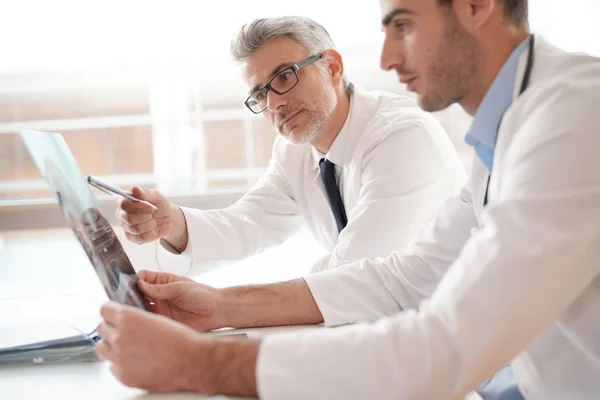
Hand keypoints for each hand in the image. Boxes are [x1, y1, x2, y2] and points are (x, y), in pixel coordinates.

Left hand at [95, 302, 214, 393]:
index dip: (110, 311)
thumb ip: (135, 318)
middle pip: (101, 328)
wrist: (191, 361)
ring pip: (102, 348)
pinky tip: (135, 360)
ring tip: (126, 346)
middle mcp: (120, 337)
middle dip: (111, 328)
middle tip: (123, 331)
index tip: (112, 313)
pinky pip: (112, 366)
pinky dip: (120, 363)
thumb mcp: (157, 318)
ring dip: (111, 345)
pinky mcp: (123, 375)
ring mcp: (120, 358)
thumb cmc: (180, 339)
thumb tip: (124, 319)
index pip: (104, 310)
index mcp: (128, 318)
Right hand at [115, 187, 172, 243]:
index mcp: (125, 201)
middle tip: (152, 214)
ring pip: (136, 229)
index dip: (139, 207)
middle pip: (129, 218)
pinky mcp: (131, 237)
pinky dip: (151, 234)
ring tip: (153, 221)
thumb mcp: (157, 196)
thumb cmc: (160, 205)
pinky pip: (140, 238)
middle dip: (146, 217)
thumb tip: (134, 189)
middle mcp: (122, 214)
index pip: (124, 204)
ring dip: (150, 225)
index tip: (151, 208)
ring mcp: (126, 227)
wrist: (168, 219)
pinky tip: (152, 229)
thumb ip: (146, 193)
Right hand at [137, 270, 222, 330]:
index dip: (135, 279)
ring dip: (136, 309)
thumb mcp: (179, 288)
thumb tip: (140, 284)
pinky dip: (144, 322)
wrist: (216, 311)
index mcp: (163, 282)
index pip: (143, 277)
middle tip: (127, 299)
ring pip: (141, 308)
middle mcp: (159, 295)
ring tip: (133, 310)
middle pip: (139, 294)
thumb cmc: (202, 294)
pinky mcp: (163, 322)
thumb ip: (159, 288)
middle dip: (131, 295)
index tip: (130, 284)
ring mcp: (160, 309)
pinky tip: (141, 321)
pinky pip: (150, 322)